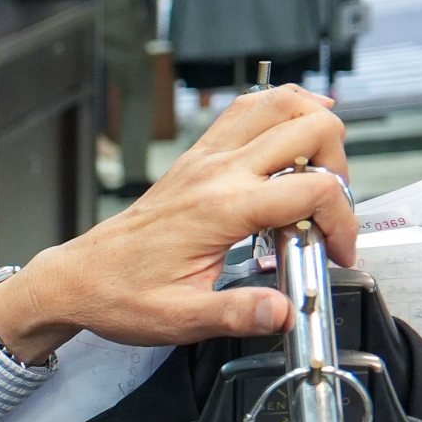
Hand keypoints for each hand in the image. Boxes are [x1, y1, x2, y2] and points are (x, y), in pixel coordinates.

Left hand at [0, 85, 357, 361]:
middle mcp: (217, 172)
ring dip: (316, 126)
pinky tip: (294, 133)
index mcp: (221, 209)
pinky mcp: (197, 158)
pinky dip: (282, 110)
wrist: (78, 279)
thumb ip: (236, 314)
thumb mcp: (181, 319)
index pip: (314, 189)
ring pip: (280, 102)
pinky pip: (248, 110)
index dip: (343, 221)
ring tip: (324, 169)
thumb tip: (282, 312)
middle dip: (341, 167)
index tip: (340, 251)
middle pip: (310, 128)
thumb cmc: (121, 296)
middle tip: (331, 210)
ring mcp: (206, 157)